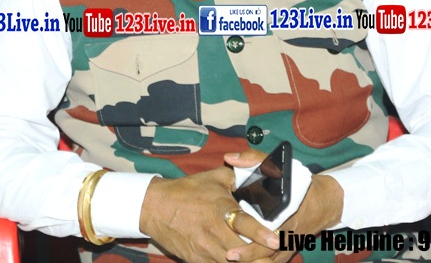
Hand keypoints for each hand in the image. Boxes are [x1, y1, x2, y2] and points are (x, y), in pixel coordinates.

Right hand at [139, 153, 278, 262]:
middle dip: (260, 255)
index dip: (261, 233)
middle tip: (273, 254)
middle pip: (242, 252)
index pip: (244, 224)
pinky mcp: (196, 260)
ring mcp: (204, 249)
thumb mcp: (215, 178)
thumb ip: (239, 178)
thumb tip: (259, 176)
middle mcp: (213, 231)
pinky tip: (237, 262)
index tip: (276, 240)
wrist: (154, 207)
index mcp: (220, 209)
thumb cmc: (186, 191)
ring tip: (261, 261)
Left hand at [226, 168, 342, 262]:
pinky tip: (248, 262)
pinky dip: (263, 262)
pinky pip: (276, 260)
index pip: (267, 224)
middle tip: (230, 255)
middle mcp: (288, 229)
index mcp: (285, 209)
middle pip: (268, 247)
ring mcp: (289, 242)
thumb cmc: (300, 182)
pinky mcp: (290, 248)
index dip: (252, 232)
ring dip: (254, 260)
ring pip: (271, 257)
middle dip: (249, 253)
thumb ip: (254, 160)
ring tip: (235, 260)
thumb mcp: (280, 166)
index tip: (237, 232)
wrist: (324, 201)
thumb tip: (230, 158)